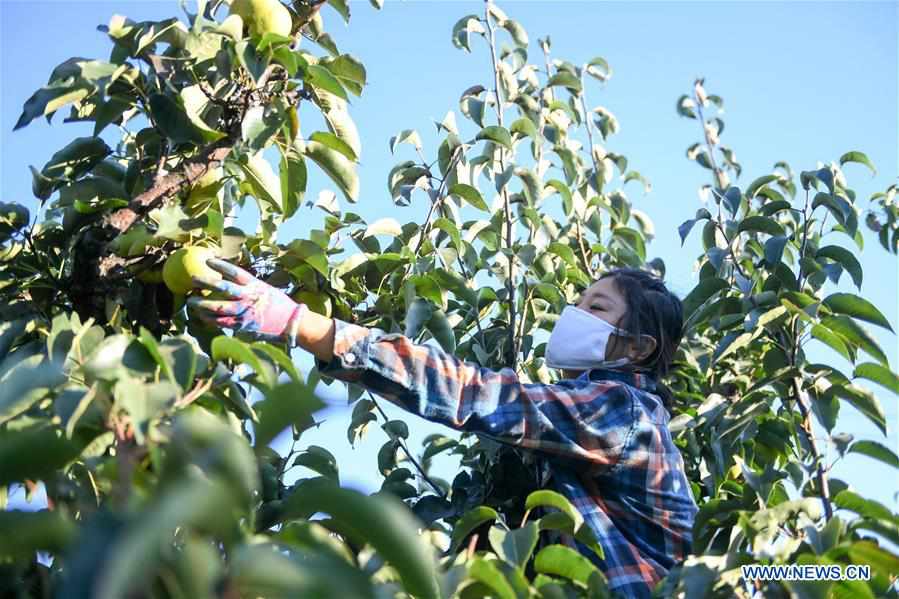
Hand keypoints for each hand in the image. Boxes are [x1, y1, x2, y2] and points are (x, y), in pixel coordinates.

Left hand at [187, 258, 305, 343]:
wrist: (290, 322)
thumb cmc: (278, 304)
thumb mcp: (265, 289)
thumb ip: (248, 287)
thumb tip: (230, 281)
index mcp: (255, 285)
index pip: (235, 272)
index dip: (221, 266)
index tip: (208, 261)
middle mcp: (248, 297)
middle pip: (223, 288)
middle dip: (207, 283)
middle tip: (193, 279)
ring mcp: (244, 312)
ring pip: (218, 308)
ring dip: (201, 305)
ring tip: (191, 301)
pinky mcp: (242, 326)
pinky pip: (221, 322)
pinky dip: (209, 319)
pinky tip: (201, 316)